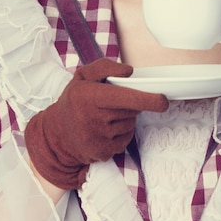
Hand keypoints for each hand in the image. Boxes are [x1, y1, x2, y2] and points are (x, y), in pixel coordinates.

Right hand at [24, 58, 168, 189]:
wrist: (57, 134)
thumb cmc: (74, 101)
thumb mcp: (83, 76)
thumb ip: (105, 67)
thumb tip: (129, 72)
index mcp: (88, 97)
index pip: (126, 98)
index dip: (148, 99)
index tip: (163, 100)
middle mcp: (93, 119)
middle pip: (132, 110)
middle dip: (131, 103)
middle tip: (113, 101)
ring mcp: (99, 139)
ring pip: (130, 123)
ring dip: (125, 117)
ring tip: (105, 115)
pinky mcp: (104, 153)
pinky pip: (126, 138)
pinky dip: (121, 132)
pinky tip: (105, 128)